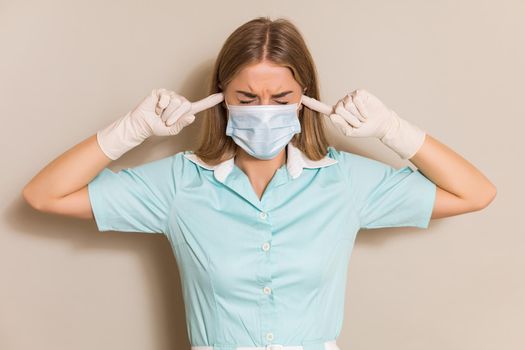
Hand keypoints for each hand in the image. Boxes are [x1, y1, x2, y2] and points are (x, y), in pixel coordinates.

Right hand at [96, 88, 223, 159]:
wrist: (142, 125)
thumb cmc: (157, 127)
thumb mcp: (172, 130)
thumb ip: (182, 124)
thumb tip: (191, 116)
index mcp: (186, 110)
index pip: (201, 105)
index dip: (212, 101)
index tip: (223, 95)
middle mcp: (180, 100)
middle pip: (185, 106)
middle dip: (173, 117)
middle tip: (165, 120)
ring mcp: (171, 95)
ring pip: (175, 103)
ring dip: (165, 113)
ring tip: (159, 114)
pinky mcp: (161, 92)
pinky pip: (165, 98)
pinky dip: (159, 106)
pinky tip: (155, 108)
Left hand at [301, 89, 425, 159]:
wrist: (381, 124)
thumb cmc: (365, 129)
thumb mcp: (350, 132)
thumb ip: (340, 126)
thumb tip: (333, 114)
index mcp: (336, 113)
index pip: (321, 108)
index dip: (311, 103)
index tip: (300, 98)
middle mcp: (341, 103)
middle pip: (339, 110)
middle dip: (350, 119)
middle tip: (359, 122)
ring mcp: (350, 97)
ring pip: (348, 106)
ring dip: (357, 116)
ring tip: (363, 118)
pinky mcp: (359, 93)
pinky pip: (357, 101)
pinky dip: (362, 110)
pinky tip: (367, 112)